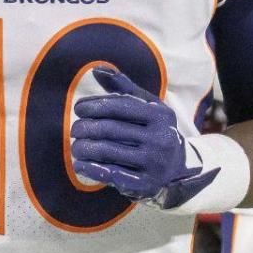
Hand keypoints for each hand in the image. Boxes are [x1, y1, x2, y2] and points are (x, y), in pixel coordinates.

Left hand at [71, 69, 216, 208]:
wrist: (179, 169)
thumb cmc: (155, 131)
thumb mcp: (148, 107)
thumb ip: (123, 88)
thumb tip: (97, 69)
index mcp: (160, 115)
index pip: (120, 106)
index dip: (94, 105)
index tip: (78, 108)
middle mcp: (160, 138)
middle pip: (111, 129)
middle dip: (86, 128)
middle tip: (74, 130)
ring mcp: (154, 163)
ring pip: (108, 151)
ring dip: (84, 148)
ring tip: (75, 147)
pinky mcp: (146, 184)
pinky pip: (112, 174)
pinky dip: (91, 169)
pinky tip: (80, 165)